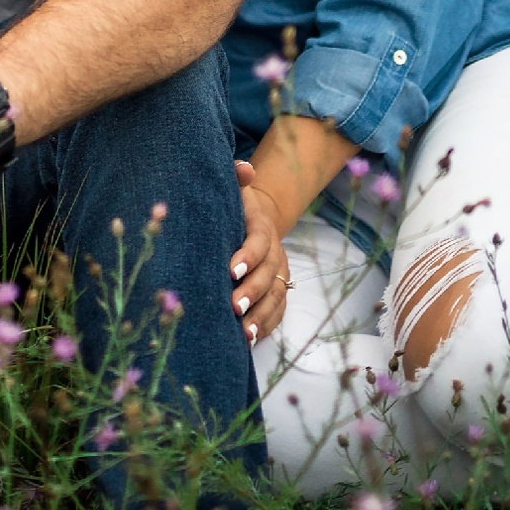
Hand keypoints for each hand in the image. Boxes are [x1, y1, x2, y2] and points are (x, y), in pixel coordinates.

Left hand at [230, 158, 291, 344]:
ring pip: (275, 297)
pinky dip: (266, 326)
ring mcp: (278, 274)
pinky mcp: (277, 291)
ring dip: (261, 316)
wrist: (252, 218)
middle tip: (234, 307)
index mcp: (262, 227)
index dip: (248, 256)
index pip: (259, 242)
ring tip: (243, 333)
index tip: (230, 270)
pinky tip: (249, 341)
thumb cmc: (235, 205)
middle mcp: (275, 253)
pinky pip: (277, 312)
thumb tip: (244, 168)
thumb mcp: (234, 189)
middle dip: (252, 292)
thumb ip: (236, 177)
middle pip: (268, 275)